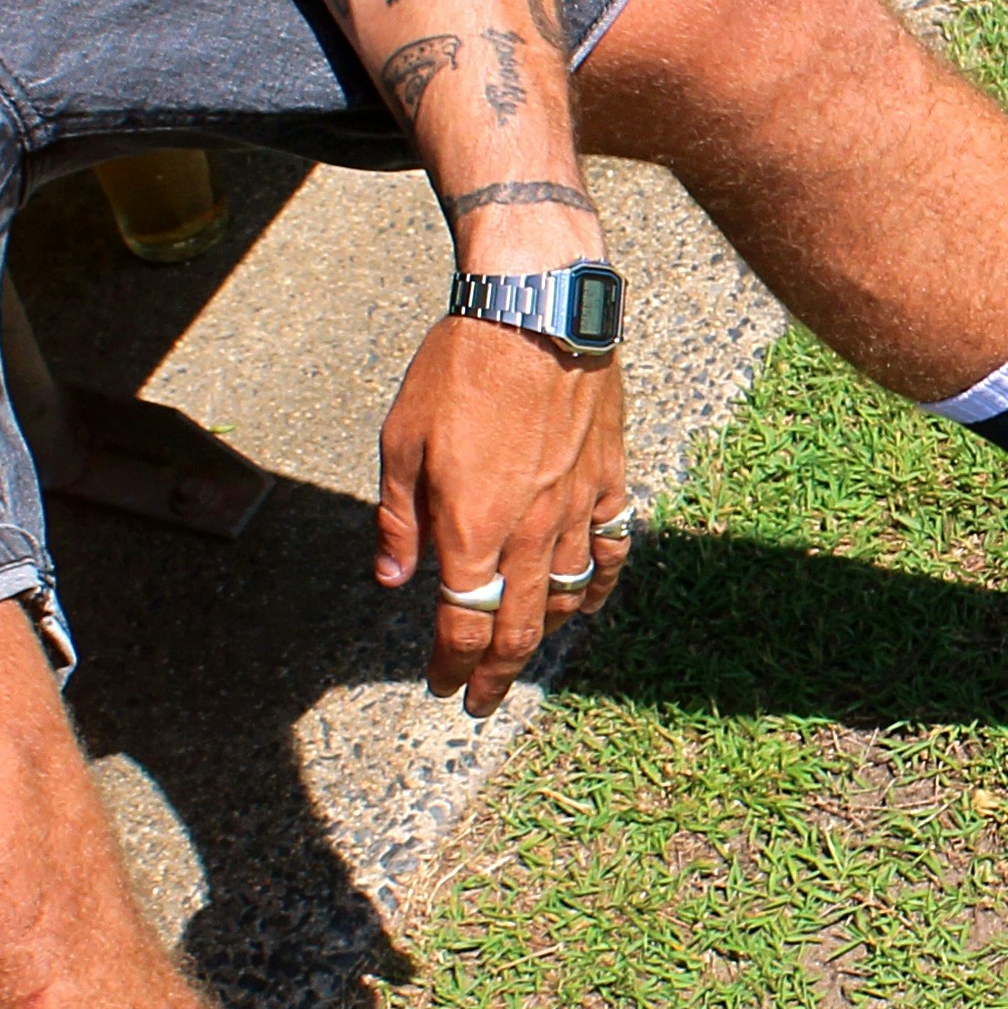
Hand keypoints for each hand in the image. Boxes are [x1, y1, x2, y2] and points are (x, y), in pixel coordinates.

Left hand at [376, 317, 630, 715]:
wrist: (535, 308)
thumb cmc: (458, 366)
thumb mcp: (401, 440)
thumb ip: (399, 519)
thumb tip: (394, 580)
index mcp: (471, 526)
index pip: (463, 623)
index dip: (451, 665)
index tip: (442, 686)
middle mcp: (529, 530)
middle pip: (518, 628)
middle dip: (496, 674)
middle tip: (481, 700)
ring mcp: (576, 507)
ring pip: (567, 597)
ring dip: (543, 636)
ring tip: (523, 652)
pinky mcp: (608, 478)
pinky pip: (612, 548)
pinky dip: (599, 585)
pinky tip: (586, 603)